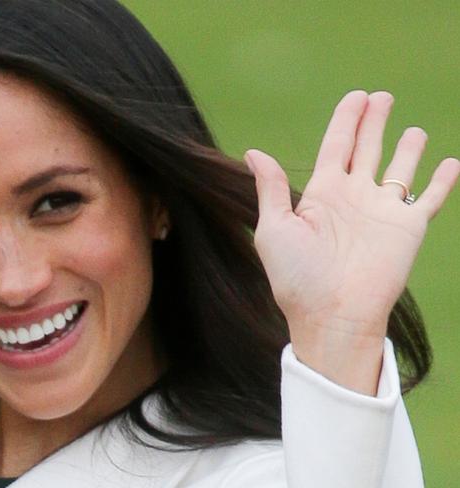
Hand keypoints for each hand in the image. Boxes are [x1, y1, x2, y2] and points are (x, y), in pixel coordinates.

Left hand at [246, 91, 459, 393]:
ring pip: (400, 169)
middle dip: (374, 122)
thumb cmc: (297, 276)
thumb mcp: (274, 228)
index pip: (336, 146)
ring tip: (414, 130)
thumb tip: (253, 152)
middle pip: (367, 148)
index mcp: (322, 194)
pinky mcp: (409, 228)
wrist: (332, 315)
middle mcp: (354, 197)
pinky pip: (429, 198)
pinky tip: (451, 163)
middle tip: (381, 96)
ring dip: (408, 148)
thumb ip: (272, 189)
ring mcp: (383, 211)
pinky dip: (442, 181)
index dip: (346, 120)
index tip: (357, 97)